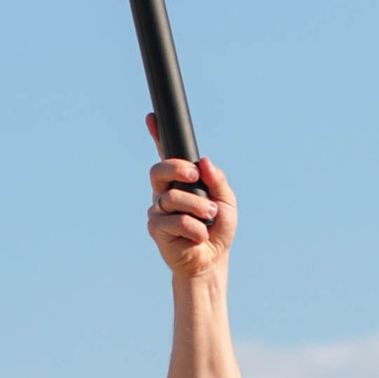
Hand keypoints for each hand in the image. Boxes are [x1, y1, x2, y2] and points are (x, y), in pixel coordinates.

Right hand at [147, 122, 233, 278]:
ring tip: (210, 218)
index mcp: (181, 181)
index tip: (152, 117)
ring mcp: (158, 210)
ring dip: (198, 208)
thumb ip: (217, 180)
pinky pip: (176, 221)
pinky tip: (199, 236)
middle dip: (176, 168)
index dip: (157, 135)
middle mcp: (165, 192)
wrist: (212, 260)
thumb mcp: (227, 201)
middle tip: (194, 176)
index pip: (166, 154)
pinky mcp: (156, 228)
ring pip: (173, 198)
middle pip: (158, 170)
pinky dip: (195, 229)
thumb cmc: (218, 229)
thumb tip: (204, 162)